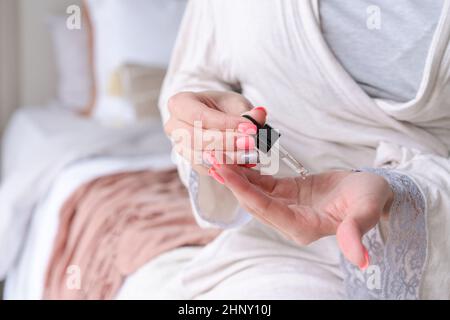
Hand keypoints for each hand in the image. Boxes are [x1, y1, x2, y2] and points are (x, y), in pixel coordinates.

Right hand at [164, 91, 266, 174]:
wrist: (217, 118)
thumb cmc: (224, 108)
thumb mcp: (237, 104)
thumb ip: (247, 112)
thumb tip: (259, 115)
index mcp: (180, 103)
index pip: (200, 116)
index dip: (225, 123)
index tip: (250, 128)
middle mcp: (173, 126)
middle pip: (196, 138)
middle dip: (226, 142)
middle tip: (251, 143)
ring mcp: (179, 146)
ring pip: (199, 156)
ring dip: (227, 158)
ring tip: (250, 155)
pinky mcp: (190, 161)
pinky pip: (205, 168)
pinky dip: (225, 167)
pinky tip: (244, 164)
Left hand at [211, 164, 393, 268]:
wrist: (373, 191)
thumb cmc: (372, 199)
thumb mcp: (367, 211)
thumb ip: (356, 232)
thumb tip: (360, 260)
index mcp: (303, 227)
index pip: (265, 209)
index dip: (243, 190)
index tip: (223, 170)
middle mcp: (290, 221)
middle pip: (253, 202)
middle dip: (231, 181)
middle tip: (210, 157)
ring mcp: (287, 208)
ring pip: (253, 193)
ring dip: (235, 176)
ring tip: (216, 155)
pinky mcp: (287, 194)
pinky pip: (262, 184)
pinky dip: (248, 173)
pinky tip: (234, 159)